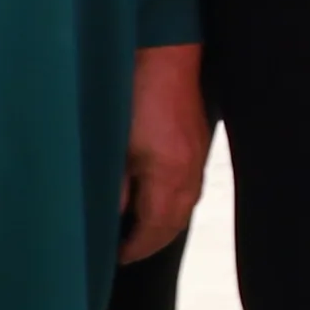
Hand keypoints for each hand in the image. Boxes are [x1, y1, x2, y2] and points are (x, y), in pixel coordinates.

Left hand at [120, 42, 210, 263]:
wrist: (164, 52)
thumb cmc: (134, 94)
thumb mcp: (114, 147)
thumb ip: (113, 186)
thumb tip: (112, 215)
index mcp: (169, 175)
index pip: (156, 228)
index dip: (135, 247)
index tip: (117, 256)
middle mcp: (190, 170)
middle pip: (176, 221)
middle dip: (152, 240)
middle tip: (126, 250)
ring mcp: (197, 155)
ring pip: (185, 204)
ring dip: (163, 221)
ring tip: (138, 228)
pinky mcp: (197, 141)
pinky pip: (189, 184)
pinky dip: (172, 200)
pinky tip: (153, 196)